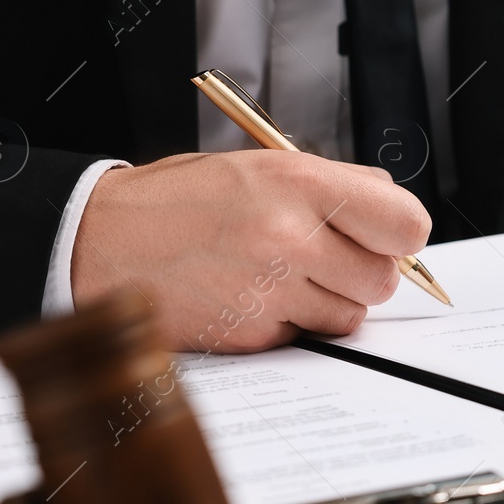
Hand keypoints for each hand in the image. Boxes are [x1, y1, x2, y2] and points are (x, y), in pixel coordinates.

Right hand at [72, 150, 430, 351]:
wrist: (98, 242)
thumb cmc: (180, 202)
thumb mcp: (259, 167)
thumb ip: (333, 186)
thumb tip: (394, 209)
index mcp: (299, 182)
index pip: (406, 224)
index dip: (401, 236)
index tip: (387, 238)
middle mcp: (290, 235)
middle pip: (384, 279)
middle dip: (362, 274)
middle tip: (323, 257)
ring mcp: (271, 290)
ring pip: (350, 315)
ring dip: (328, 303)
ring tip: (279, 274)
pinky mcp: (251, 333)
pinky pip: (305, 337)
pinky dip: (289, 324)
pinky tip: (250, 295)